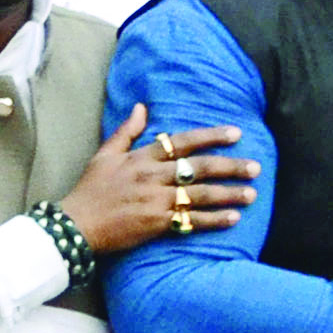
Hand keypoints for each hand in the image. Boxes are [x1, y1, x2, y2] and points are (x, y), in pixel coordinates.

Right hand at [59, 108, 258, 257]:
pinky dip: (214, 220)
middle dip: (230, 166)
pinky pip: (192, 220)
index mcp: (141, 157)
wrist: (76, 225)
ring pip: (201, 194)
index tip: (236, 133)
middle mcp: (152, 176)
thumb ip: (126, 131)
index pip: (183, 141)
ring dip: (229, 193)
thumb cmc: (90, 190)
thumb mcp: (104, 154)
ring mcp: (156, 200)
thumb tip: (142, 107)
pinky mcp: (157, 223)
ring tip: (251, 193)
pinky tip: (233, 219)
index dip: (211, 136)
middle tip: (256, 167)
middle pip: (199, 167)